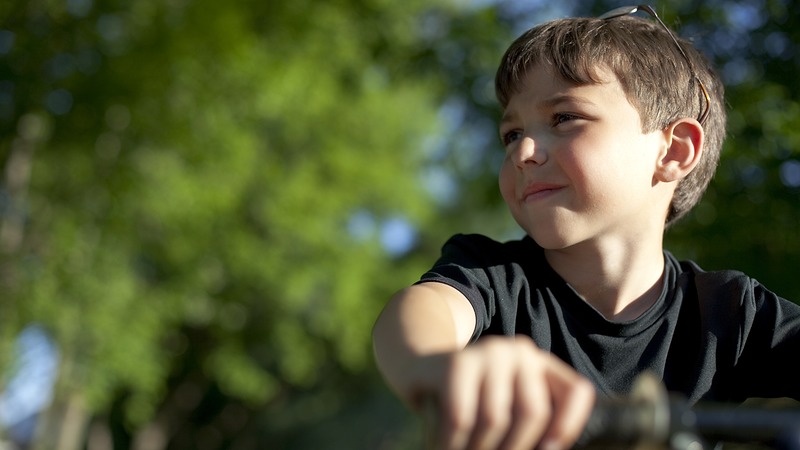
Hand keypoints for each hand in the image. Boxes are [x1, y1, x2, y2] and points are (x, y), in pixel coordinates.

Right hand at [415, 335, 594, 449]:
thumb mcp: (504, 406)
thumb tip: (545, 449)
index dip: (569, 426)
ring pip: (495, 420)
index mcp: (540, 364)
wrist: (415, 364)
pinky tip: (444, 448)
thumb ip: (525, 423)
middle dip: (513, 449)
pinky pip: (461, 417)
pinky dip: (452, 444)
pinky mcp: (456, 363)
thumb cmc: (467, 397)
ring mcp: (488, 352)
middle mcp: (520, 352)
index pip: (576, 391)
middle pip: (533, 413)